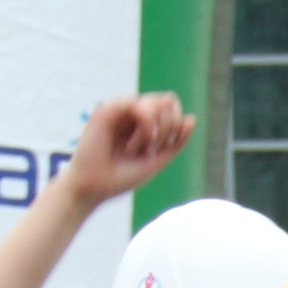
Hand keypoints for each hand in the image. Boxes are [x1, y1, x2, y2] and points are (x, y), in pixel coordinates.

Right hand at [59, 96, 194, 206]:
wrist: (96, 186)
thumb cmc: (124, 175)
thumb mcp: (159, 158)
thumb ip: (176, 140)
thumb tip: (192, 117)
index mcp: (146, 123)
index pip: (172, 108)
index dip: (177, 125)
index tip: (165, 147)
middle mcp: (134, 113)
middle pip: (167, 101)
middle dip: (169, 125)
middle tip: (153, 146)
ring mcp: (121, 110)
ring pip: (154, 101)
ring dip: (155, 128)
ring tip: (137, 148)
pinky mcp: (107, 110)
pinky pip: (135, 104)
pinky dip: (144, 123)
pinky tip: (135, 143)